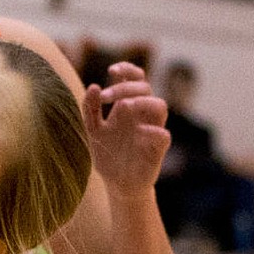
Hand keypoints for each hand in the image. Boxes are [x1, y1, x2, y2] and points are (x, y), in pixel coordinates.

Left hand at [83, 63, 170, 197]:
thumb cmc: (107, 153)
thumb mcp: (92, 129)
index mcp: (127, 106)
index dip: (127, 69)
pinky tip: (137, 133)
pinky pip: (163, 134)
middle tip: (106, 97)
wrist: (117, 183)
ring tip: (123, 108)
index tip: (112, 70)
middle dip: (126, 87)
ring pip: (161, 105)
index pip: (135, 79)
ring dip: (142, 102)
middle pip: (145, 87)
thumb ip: (90, 108)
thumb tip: (94, 86)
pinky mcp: (157, 149)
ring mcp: (151, 130)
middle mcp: (141, 115)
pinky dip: (152, 131)